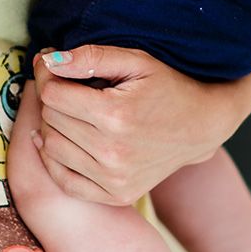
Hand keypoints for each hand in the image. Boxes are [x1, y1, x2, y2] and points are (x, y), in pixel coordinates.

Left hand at [27, 45, 250, 204]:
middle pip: (50, 119)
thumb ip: (92, 56)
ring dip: (52, 126)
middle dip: (52, 98)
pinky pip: (64, 181)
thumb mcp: (137, 61)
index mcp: (116, 115)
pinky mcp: (116, 195)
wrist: (202, 126)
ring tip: (71, 112)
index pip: (52, 94)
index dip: (48, 75)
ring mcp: (114, 178)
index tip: (56, 68)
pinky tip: (67, 140)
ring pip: (51, 148)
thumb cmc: (169, 88)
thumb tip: (48, 60)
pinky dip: (56, 160)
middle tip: (66, 86)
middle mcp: (112, 151)